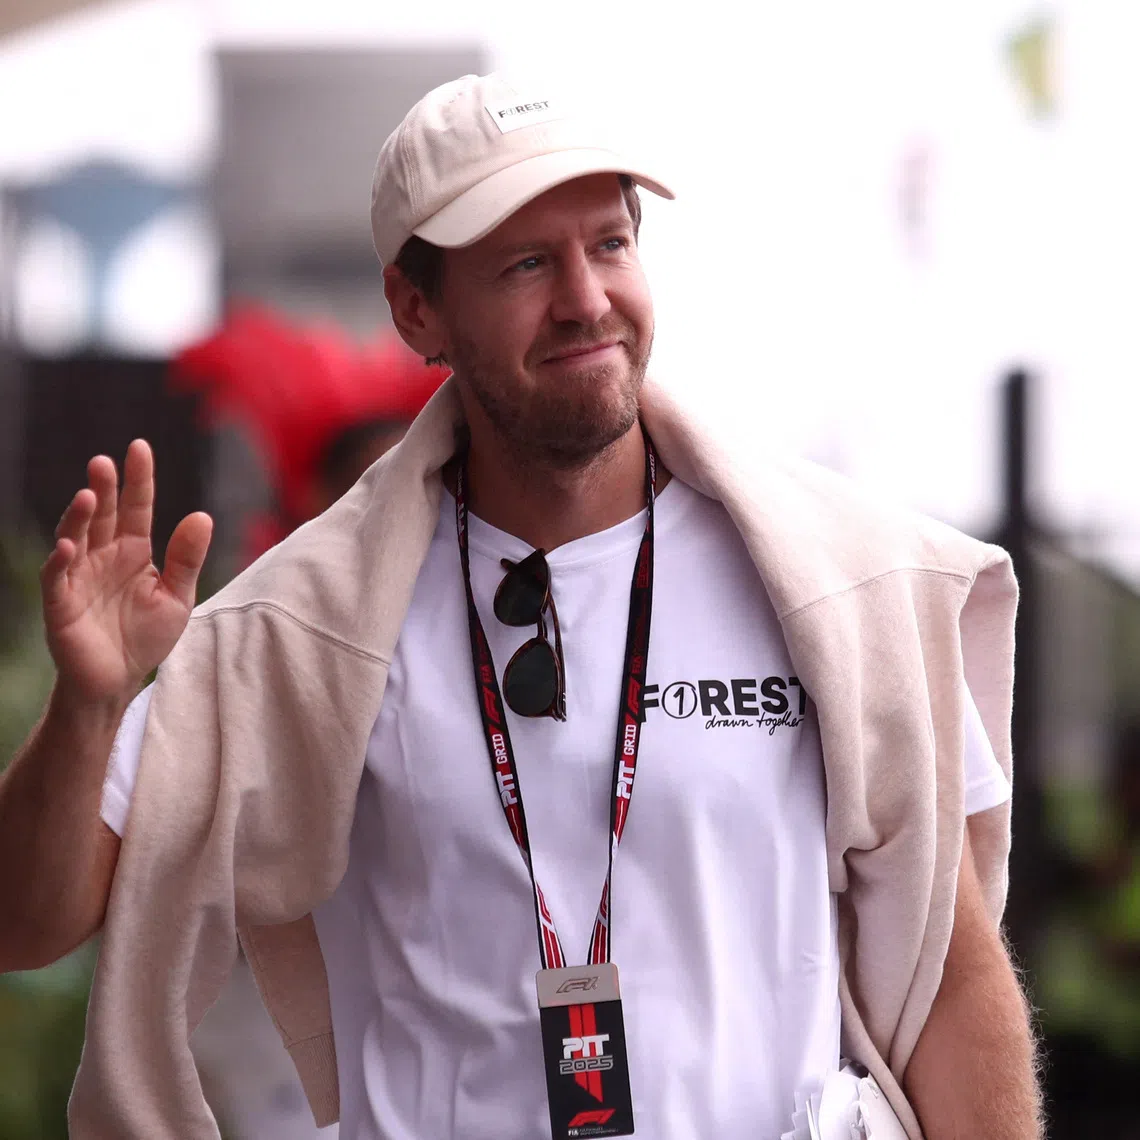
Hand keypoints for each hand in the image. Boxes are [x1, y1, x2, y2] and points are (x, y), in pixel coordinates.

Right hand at [40, 440, 212, 704]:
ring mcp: (79, 577)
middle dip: (104, 488)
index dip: (138, 479)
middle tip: (104, 462)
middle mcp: (104, 557)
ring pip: (76, 538)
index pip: (137, 508)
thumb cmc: (146, 637)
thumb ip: (187, 559)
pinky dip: (61, 561)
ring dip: (79, 517)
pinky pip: (58, 578)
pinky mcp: (61, 603)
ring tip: (88, 496)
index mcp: (134, 551)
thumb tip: (202, 515)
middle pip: (103, 515)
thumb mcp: (177, 597)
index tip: (139, 447)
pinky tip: (69, 546)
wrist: (118, 681)